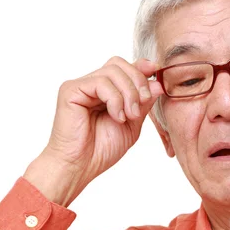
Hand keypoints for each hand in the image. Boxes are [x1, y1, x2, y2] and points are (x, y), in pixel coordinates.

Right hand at [24, 57, 162, 205]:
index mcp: (106, 91)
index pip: (124, 67)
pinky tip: (116, 116)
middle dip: (137, 81)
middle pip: (119, 64)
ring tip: (129, 116)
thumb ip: (143, 103)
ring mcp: (81, 86)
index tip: (157, 71)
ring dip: (128, 93)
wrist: (80, 166)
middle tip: (142, 104)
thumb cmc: (101, 149)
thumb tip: (158, 84)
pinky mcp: (71, 90)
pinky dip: (115, 99)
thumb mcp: (133, 124)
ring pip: (112, 71)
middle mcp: (92, 85)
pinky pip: (100, 82)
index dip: (141, 67)